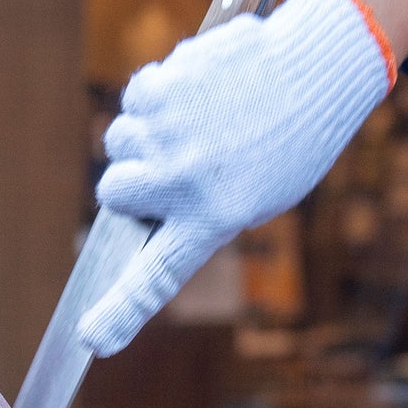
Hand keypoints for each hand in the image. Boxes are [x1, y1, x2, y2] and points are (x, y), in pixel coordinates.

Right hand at [79, 0, 394, 355]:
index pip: (157, 276)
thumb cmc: (291, 140)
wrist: (314, 69)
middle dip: (130, 179)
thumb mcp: (257, 196)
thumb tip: (141, 207)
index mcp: (214, 219)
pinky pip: (135, 96)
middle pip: (114, 192)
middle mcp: (183, 181)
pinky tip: (198, 89)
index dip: (121, 310)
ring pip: (120, 139)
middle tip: (169, 164)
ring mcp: (167, 133)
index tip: (92, 338)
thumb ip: (197, 210)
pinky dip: (157, 92)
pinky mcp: (162, 88)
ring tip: (199, 119)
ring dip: (146, 132)